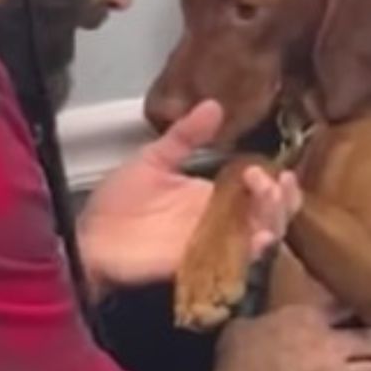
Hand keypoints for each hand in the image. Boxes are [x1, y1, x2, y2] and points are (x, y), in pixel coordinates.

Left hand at [77, 100, 301, 297]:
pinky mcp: (198, 264)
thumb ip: (184, 136)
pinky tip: (257, 236)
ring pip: (261, 238)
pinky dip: (251, 251)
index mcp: (212, 196)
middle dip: (280, 198)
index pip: (258, 191)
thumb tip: (213, 105)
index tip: (261, 169)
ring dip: (273, 218)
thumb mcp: (153, 159)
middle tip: (269, 182)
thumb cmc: (118, 201)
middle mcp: (219, 222)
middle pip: (270, 215)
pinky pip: (234, 263)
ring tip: (266, 198)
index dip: (272, 181)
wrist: (90, 236)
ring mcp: (211, 245)